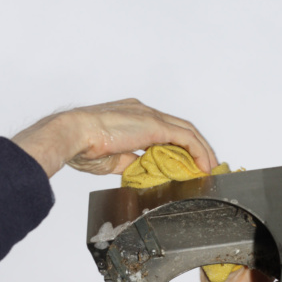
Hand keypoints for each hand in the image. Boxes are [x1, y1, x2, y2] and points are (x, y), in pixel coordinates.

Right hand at [12, 98, 217, 177]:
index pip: (164, 129)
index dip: (179, 146)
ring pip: (187, 130)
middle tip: (205, 165)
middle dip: (196, 147)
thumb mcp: (112, 159)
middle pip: (180, 128)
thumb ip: (130, 162)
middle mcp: (143, 111)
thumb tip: (141, 170)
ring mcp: (150, 116)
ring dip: (201, 150)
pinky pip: (186, 137)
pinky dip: (198, 151)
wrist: (72, 134)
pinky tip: (204, 165)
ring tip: (209, 168)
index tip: (187, 162)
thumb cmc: (82, 145)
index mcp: (132, 116)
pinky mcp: (154, 125)